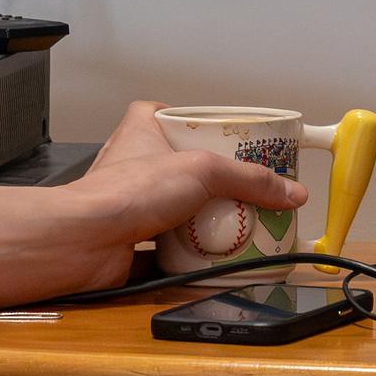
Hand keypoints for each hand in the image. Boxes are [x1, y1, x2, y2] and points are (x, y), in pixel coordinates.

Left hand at [67, 100, 307, 285]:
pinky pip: (166, 248)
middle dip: (210, 182)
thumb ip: (250, 180)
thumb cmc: (126, 191)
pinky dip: (188, 256)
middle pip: (180, 167)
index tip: (225, 136)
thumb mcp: (203, 171)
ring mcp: (129, 205)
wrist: (84, 242)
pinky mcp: (130, 241)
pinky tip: (211, 261)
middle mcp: (132, 165)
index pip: (169, 114)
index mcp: (142, 131)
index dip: (194, 123)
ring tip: (235, 227)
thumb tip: (290, 192)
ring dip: (201, 221)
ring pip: (173, 209)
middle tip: (243, 191)